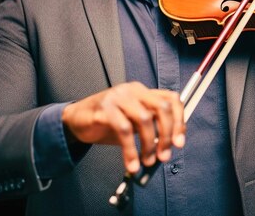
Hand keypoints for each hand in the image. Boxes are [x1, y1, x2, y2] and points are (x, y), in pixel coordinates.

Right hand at [61, 82, 184, 173]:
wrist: (75, 120)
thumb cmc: (107, 122)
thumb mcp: (133, 123)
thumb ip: (151, 129)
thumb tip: (168, 148)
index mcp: (144, 92)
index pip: (172, 100)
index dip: (179, 121)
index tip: (179, 143)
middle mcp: (133, 90)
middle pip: (162, 107)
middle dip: (167, 134)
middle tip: (164, 155)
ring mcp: (119, 97)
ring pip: (144, 119)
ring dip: (149, 145)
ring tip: (146, 162)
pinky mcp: (104, 109)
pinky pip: (123, 130)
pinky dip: (130, 150)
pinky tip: (131, 163)